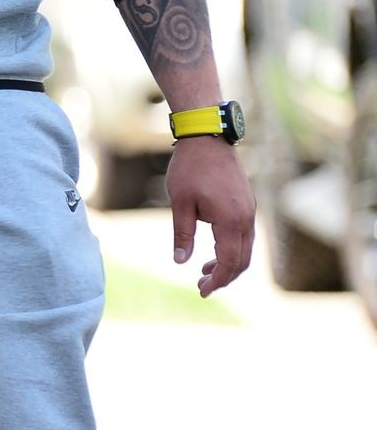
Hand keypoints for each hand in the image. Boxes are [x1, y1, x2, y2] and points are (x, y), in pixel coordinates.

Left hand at [167, 135, 255, 296]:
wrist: (208, 138)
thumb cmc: (190, 168)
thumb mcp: (181, 203)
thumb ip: (183, 234)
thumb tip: (181, 261)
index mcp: (231, 221)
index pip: (229, 262)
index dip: (217, 280)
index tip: (202, 292)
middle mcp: (246, 219)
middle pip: (242, 261)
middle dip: (224, 278)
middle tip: (202, 287)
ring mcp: (249, 211)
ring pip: (246, 249)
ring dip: (228, 265)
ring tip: (204, 273)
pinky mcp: (246, 205)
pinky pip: (244, 236)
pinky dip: (232, 250)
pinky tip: (213, 252)